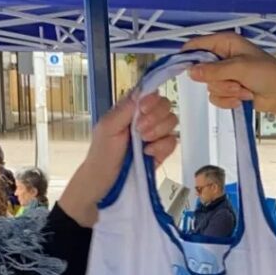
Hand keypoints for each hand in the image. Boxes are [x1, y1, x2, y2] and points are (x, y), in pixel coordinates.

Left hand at [59, 92, 177, 226]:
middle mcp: (146, 119)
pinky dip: (163, 147)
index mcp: (131, 109)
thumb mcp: (108, 127)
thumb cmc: (102, 154)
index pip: (151, 93)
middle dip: (155, 118)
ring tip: (143, 144)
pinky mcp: (162, 152)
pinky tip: (149, 154)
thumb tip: (142, 91)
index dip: (151, 99)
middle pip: (166, 106)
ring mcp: (155, 135)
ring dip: (159, 132)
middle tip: (140, 131)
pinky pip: (173, 142)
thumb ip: (125, 109)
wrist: (105, 183)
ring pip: (172, 122)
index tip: (142, 110)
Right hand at [182, 34, 275, 150]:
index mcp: (226, 43)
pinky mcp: (229, 90)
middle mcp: (223, 57)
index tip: (180, 66)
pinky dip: (229, 100)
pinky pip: (216, 97)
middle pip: (203, 70)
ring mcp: (226, 75)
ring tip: (244, 90)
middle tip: (235, 82)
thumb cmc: (266, 74)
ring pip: (210, 87)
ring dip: (227, 92)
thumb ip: (214, 70)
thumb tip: (191, 72)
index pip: (199, 44)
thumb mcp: (240, 68)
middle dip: (219, 81)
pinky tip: (242, 99)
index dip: (188, 55)